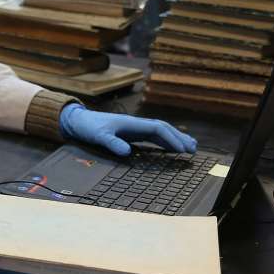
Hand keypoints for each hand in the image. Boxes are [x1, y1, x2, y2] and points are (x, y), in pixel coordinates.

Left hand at [60, 104, 195, 156]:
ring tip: (190, 147)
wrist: (79, 121)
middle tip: (193, 149)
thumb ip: (112, 143)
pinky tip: (171, 149)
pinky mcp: (132, 133)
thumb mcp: (98, 136)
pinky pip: (153, 137)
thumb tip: (127, 152)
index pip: (157, 129)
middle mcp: (136, 124)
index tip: (182, 149)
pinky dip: (165, 142)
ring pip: (160, 132)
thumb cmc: (89, 127)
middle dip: (179, 138)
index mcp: (132, 123)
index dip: (171, 138)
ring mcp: (135, 128)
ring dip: (175, 139)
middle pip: (163, 128)